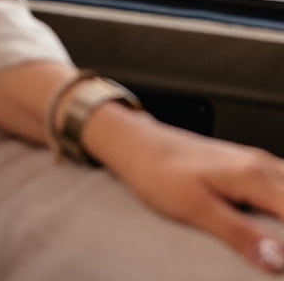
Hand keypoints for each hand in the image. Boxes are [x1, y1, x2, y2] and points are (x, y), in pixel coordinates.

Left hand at [83, 103, 283, 274]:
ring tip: (279, 246)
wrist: (135, 143)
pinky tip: (277, 220)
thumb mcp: (194, 207)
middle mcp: (260, 165)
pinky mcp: (246, 166)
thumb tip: (277, 260)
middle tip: (280, 260)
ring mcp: (255, 162)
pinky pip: (283, 182)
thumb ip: (238, 233)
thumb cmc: (157, 171)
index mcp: (253, 177)